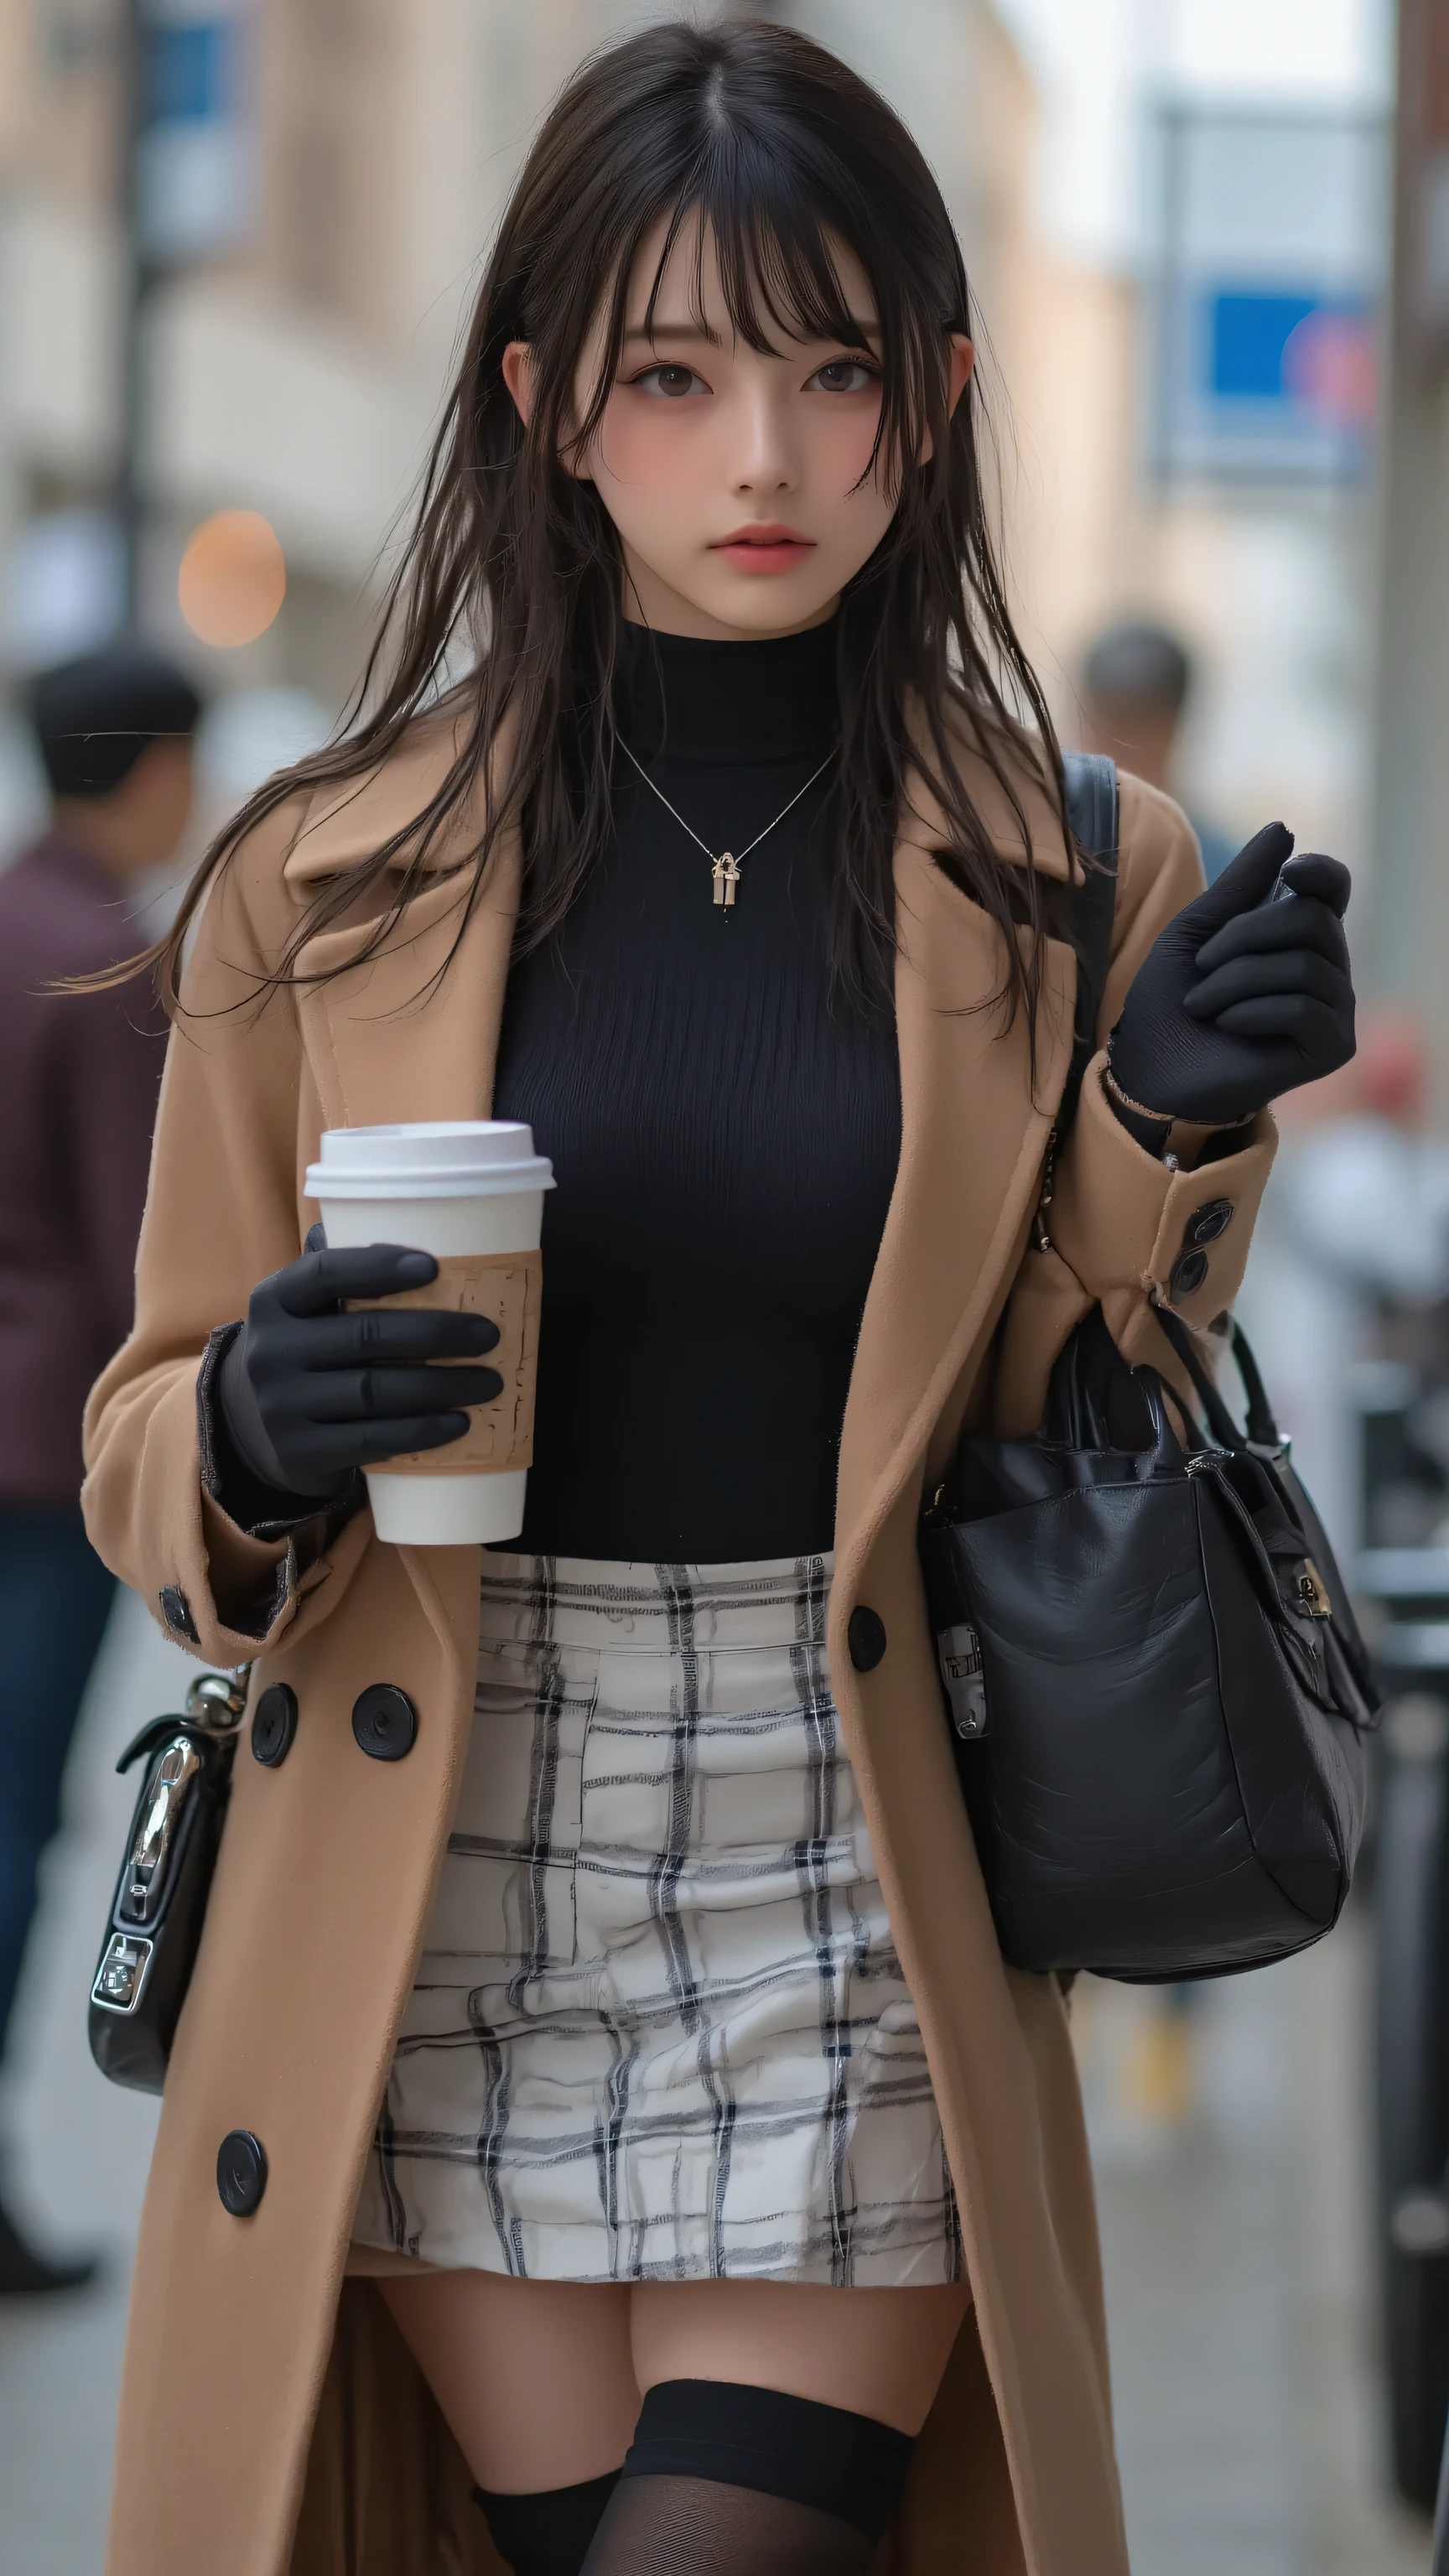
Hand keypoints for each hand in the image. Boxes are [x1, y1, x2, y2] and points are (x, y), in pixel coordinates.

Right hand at [216, 1235, 501, 1501]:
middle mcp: (269, 1351)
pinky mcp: (300, 1452)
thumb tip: (412, 1220)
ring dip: (441, 1386)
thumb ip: (344, 1271)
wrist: (257, 1428)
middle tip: (488, 1335)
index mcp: (273, 1300)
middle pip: (364, 1335)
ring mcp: (280, 1406)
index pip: (324, 1274)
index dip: (378, 1266)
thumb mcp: (307, 1309)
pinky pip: (370, 1440)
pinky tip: (458, 1423)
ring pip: (374, 1392)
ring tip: (489, 1382)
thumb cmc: (307, 1350)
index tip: (435, 1267)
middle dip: (436, 1333)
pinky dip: (420, 1431)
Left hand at [1109, 821, 1354, 1127]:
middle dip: (1245, 935)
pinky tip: (1227, 1026)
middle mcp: (1327, 968)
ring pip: (1306, 966)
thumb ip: (1241, 882)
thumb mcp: (1196, 929)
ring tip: (1203, 1004)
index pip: (1334, 888)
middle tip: (1203, 964)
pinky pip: (1306, 1008)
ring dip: (1236, 981)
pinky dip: (1253, 1012)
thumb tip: (1284, 828)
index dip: (1320, 872)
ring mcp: (1334, 1008)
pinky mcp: (1333, 1047)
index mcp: (1298, 935)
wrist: (1151, 1069)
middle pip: (1314, 919)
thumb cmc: (1170, 1000)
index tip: (1289, 873)